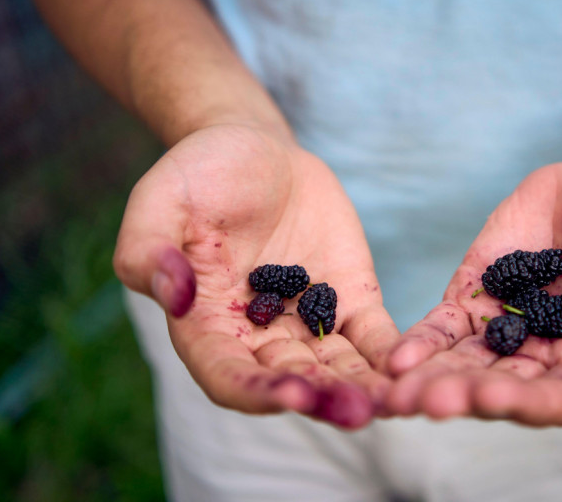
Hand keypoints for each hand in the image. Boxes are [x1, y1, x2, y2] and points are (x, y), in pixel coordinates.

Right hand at [113, 124, 398, 427]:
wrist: (256, 150)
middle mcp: (257, 335)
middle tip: (358, 411)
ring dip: (364, 387)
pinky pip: (370, 334)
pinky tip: (412, 367)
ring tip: (395, 401)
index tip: (292, 394)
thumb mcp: (160, 199)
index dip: (258, 389)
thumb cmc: (200, 174)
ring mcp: (307, 319)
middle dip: (325, 398)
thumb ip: (148, 249)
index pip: (228, 374)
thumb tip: (175, 298)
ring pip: (336, 366)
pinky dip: (389, 352)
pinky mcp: (348, 298)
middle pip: (292, 379)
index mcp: (205, 325)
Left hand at [386, 156, 561, 425]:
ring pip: (465, 365)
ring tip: (395, 392)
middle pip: (501, 388)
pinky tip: (396, 359)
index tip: (493, 397)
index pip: (560, 398)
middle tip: (424, 402)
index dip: (527, 402)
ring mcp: (508, 328)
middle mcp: (547, 357)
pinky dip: (421, 344)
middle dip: (462, 396)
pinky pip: (445, 327)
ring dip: (430, 382)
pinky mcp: (476, 296)